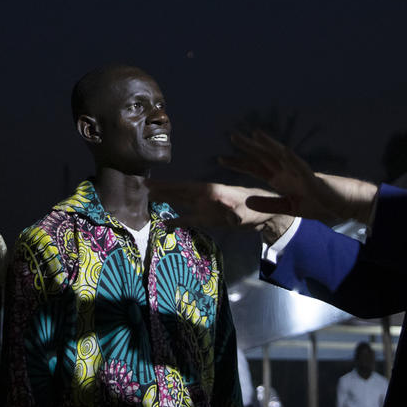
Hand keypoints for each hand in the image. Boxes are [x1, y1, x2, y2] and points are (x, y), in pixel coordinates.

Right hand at [144, 180, 294, 243]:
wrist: (264, 214)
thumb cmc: (255, 208)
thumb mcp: (245, 209)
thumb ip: (232, 211)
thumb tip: (224, 210)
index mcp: (210, 191)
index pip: (184, 187)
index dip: (167, 185)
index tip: (152, 183)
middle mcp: (204, 197)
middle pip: (178, 192)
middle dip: (162, 189)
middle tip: (143, 186)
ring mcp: (205, 208)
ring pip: (181, 203)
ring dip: (167, 200)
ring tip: (149, 198)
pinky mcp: (208, 219)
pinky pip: (189, 219)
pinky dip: (177, 221)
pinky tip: (165, 223)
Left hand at [222, 130, 376, 225]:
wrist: (341, 206)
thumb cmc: (317, 204)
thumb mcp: (288, 208)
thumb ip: (268, 204)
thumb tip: (247, 200)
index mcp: (280, 179)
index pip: (255, 168)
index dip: (239, 163)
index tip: (221, 159)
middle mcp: (287, 172)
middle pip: (264, 157)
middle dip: (248, 147)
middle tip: (231, 136)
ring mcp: (299, 173)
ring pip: (281, 155)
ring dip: (268, 145)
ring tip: (255, 135)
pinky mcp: (311, 178)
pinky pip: (300, 166)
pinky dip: (291, 158)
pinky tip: (282, 149)